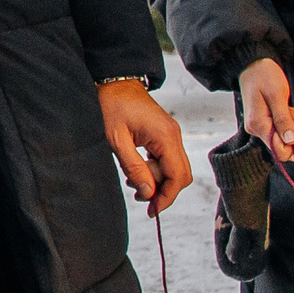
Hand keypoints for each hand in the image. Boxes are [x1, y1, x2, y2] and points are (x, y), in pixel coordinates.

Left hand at [99, 78, 193, 215]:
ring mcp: (171, 135)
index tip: (151, 210)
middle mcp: (174, 136)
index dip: (166, 197)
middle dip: (162, 191)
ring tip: (132, 181)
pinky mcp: (165, 135)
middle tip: (140, 197)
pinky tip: (136, 170)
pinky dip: (155, 170)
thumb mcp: (117, 140)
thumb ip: (134, 168)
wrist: (114, 83)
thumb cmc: (112, 106)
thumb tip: (148, 194)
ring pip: (174, 169)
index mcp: (165, 137)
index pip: (177, 177)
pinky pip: (167, 159)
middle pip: (181, 175)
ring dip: (156, 180)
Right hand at [238, 57, 293, 162]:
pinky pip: (281, 132)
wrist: (253, 65)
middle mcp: (256, 130)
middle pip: (283, 149)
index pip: (279, 151)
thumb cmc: (264, 76)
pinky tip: (288, 111)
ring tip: (291, 109)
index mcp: (258, 125)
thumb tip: (291, 141)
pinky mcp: (264, 123)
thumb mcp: (277, 95)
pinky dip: (289, 124)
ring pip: (284, 140)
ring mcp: (260, 127)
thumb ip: (283, 119)